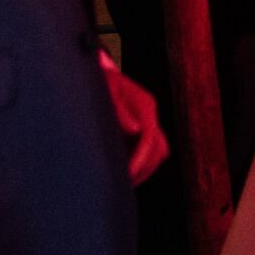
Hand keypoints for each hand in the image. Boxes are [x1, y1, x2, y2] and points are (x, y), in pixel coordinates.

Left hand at [99, 50, 169, 184]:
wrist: (94, 70)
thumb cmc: (97, 80)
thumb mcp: (105, 91)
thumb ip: (120, 110)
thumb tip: (135, 129)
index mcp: (145, 103)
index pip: (150, 139)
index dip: (140, 160)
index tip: (126, 176)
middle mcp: (149, 111)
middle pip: (160, 149)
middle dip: (144, 169)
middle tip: (124, 184)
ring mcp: (147, 118)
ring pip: (159, 151)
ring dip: (145, 168)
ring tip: (124, 181)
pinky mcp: (141, 124)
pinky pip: (150, 150)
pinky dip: (140, 162)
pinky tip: (123, 170)